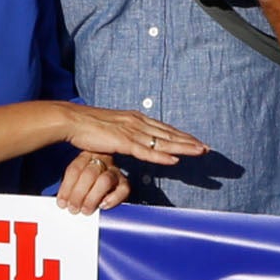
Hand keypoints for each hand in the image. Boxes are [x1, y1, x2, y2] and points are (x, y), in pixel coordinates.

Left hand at [53, 148, 128, 213]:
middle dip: (79, 194)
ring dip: (93, 198)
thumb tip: (63, 203)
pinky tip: (103, 205)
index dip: (66, 187)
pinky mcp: (125, 183)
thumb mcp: (75, 182)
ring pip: (105, 180)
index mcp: (86, 157)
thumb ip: (69, 189)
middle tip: (73, 209)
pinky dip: (113, 199)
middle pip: (90, 174)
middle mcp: (102, 160)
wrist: (103, 187)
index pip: (75, 169)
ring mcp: (114, 171)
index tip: (62, 203)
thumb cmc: (86, 185)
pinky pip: (123, 189)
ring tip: (86, 210)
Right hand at [60, 104, 204, 166]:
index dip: (182, 136)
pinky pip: (146, 151)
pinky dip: (161, 156)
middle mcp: (138, 122)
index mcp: (136, 119)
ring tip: (200, 152)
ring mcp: (131, 131)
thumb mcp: (113, 130)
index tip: (197, 142)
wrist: (72, 120)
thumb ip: (126, 136)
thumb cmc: (89, 127)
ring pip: (163, 142)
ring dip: (183, 147)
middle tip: (207, 149)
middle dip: (189, 142)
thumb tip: (134, 144)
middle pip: (169, 134)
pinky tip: (174, 160)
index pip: (164, 129)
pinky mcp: (123, 141)